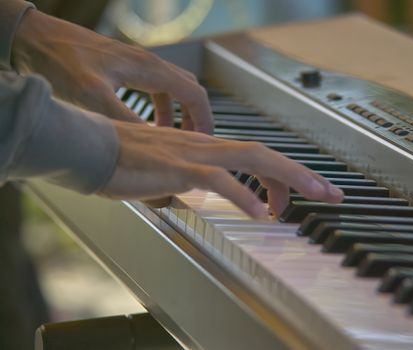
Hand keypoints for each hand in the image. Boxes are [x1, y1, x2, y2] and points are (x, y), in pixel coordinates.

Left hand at [12, 8, 212, 132]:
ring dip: (177, 114)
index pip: (194, 94)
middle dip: (196, 117)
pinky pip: (154, 88)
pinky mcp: (122, 67)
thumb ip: (126, 121)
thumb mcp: (94, 98)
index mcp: (149, 69)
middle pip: (189, 89)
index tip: (209, 140)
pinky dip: (159, 108)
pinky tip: (147, 124)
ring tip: (173, 138)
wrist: (32, 37)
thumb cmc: (59, 62)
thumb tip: (153, 146)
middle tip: (196, 142)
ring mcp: (136, 64)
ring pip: (172, 89)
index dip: (206, 119)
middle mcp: (148, 63)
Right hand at [101, 122, 343, 218]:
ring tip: (316, 196)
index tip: (299, 195)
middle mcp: (206, 147)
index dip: (283, 175)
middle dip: (304, 174)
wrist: (89, 147)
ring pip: (254, 159)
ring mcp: (194, 155)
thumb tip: (194, 200)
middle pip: (267, 155)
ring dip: (289, 178)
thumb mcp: (163, 175)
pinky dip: (243, 196)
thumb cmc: (121, 162)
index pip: (255, 157)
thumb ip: (184, 186)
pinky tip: (261, 214)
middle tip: (331, 193)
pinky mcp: (178, 168)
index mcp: (205, 149)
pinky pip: (218, 181)